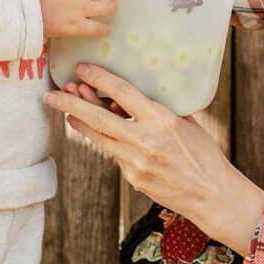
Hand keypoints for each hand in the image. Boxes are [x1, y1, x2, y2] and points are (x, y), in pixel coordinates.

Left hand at [44, 64, 263, 253]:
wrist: (212, 194)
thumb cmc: (203, 153)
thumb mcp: (185, 122)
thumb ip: (157, 110)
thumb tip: (129, 99)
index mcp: (161, 120)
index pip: (123, 94)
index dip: (100, 79)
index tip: (82, 69)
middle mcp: (144, 140)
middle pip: (99, 118)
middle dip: (71, 103)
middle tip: (51, 94)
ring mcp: (135, 162)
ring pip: (99, 137)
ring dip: (80, 121)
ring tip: (66, 108)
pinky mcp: (132, 178)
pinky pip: (113, 153)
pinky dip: (103, 139)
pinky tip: (95, 130)